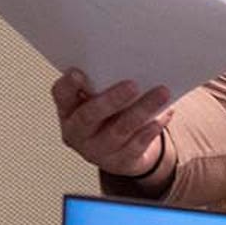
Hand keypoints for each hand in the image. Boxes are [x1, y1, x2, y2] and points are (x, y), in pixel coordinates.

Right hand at [52, 69, 172, 178]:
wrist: (119, 151)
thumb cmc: (107, 114)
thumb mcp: (98, 98)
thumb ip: (103, 83)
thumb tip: (130, 62)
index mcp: (68, 110)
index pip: (61, 94)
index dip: (68, 85)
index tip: (79, 73)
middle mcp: (77, 132)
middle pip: (89, 116)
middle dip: (111, 100)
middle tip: (132, 85)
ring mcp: (96, 150)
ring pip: (119, 130)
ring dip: (142, 110)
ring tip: (161, 93)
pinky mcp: (118, 162)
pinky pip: (136, 146)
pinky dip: (151, 129)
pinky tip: (164, 114)